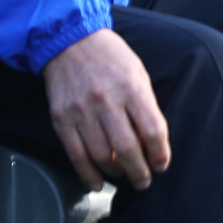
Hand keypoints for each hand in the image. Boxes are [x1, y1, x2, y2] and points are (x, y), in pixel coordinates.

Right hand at [41, 28, 170, 191]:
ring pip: (102, 156)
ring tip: (123, 176)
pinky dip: (88, 174)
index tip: (161, 164)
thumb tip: (152, 142)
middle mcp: (106, 100)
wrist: (70, 40)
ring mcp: (81, 110)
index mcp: (131, 87)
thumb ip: (145, 105)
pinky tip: (97, 182)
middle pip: (127, 149)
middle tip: (144, 181)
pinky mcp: (61, 119)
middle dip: (140, 172)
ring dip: (116, 174)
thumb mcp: (137, 72)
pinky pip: (76, 155)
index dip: (160, 154)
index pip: (152, 130)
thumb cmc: (109, 57)